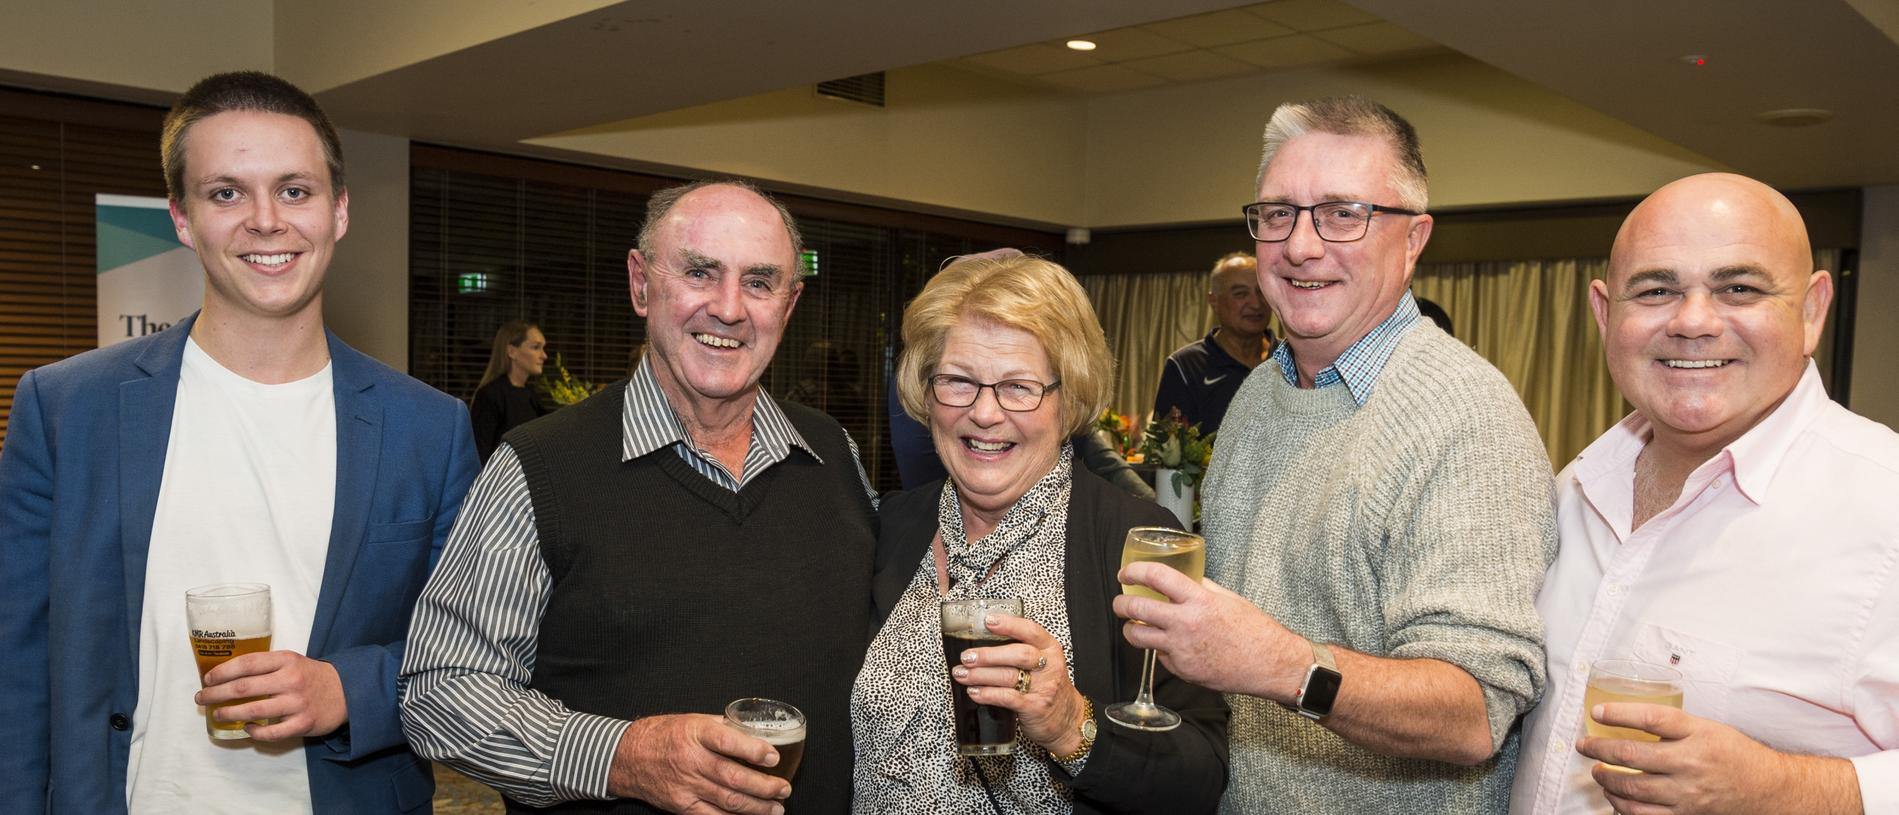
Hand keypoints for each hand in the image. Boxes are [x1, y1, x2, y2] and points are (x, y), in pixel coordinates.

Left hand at [196, 650, 346, 740]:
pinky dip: (255, 732)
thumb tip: (227, 677)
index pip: (247, 664)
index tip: (207, 679)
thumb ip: (266, 666)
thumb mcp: (292, 661)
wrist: (347, 691)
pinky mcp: (303, 723)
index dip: (222, 672)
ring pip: (253, 710)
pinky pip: (271, 732)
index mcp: (286, 660)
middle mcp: (290, 680)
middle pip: (244, 688)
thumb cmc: (311, 676)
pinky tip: (247, 728)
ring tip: (217, 714)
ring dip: (229, 713)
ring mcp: (297, 703)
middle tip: (201, 698)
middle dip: (216, 694)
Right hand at [607, 713, 789, 814]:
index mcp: (695, 733)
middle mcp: (691, 760)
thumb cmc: (663, 735)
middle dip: (764, 786)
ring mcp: (686, 786)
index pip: (728, 742)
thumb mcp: (692, 720)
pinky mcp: (681, 805)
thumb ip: (722, 728)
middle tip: (784, 789)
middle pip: (733, 777)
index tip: (773, 757)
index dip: (753, 751)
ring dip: (757, 807)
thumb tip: (754, 733)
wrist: (628, 757)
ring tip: (776, 807)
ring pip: (727, 800)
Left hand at [951, 613, 1087, 755]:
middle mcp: (1049, 666)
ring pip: (1009, 676)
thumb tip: (981, 643)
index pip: (1031, 631)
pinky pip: (1008, 698)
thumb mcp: (1043, 663)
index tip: (988, 621)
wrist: (1067, 720)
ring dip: (981, 675)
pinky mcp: (1034, 707)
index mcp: (1050, 649)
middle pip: (1019, 654)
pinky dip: (988, 694)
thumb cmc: (1048, 687)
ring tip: (961, 674)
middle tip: (967, 656)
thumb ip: (1020, 651)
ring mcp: (1043, 687)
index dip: (1009, 625)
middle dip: (989, 655)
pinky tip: (974, 692)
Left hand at [1113, 562, 1305, 699]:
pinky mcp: (1183, 670)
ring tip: (1134, 625)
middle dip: (1121, 604)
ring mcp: (1181, 650)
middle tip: (1120, 603)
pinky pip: (1160, 657)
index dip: (1135, 571)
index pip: (1156, 577)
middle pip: (1136, 610)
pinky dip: (1161, 650)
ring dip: (1131, 629)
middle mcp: (1185, 624)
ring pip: (1138, 637)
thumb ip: (1202, 588)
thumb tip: (1183, 580)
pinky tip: (1173, 646)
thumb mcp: (1229, 599)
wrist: (1270, 664)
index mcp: (1199, 600)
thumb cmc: (1255, 630)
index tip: (1126, 573)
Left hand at [1577, 703, 1861, 814]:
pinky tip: (1615, 798)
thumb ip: (1671, 724)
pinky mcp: (1685, 814)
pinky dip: (1622, 806)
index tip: (1597, 712)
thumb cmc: (1734, 753)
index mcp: (1697, 734)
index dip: (1619, 714)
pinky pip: (1643, 814)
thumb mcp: (1707, 727)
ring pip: (1632, 788)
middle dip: (1599, 750)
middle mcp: (1690, 762)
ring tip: (1598, 772)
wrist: (1765, 788)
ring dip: (1606, 780)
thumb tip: (1627, 717)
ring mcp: (1686, 792)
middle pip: (1632, 755)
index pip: (1651, 719)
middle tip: (1585, 745)